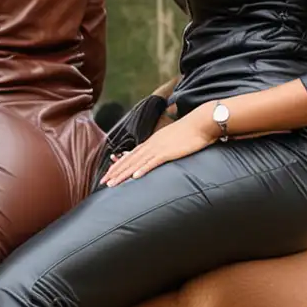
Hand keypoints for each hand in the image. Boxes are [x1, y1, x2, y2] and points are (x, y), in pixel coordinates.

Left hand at [101, 105, 218, 186]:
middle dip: (115, 172)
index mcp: (153, 142)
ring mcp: (159, 148)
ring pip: (137, 163)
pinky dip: (143, 169)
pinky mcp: (169, 152)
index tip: (109, 173)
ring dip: (123, 174)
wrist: (202, 122)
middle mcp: (152, 144)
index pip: (131, 155)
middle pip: (129, 160)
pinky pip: (153, 162)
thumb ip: (165, 147)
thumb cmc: (191, 131)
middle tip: (103, 182)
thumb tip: (162, 155)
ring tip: (112, 184)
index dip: (119, 165)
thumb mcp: (174, 140)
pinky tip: (135, 177)